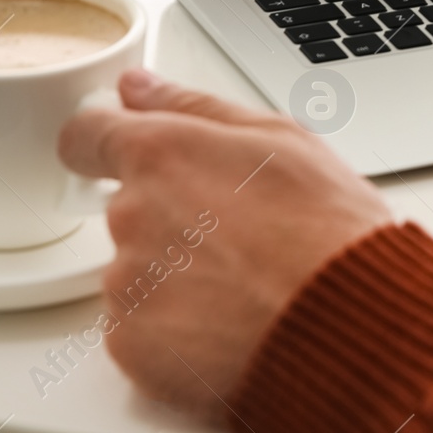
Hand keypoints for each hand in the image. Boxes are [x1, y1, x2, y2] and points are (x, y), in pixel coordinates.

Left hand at [58, 69, 391, 420]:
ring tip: (245, 284)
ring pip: (137, 272)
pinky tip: (230, 322)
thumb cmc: (327, 230)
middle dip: (173, 218)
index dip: (104, 144)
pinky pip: (141, 329)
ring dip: (177, 276)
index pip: (86, 136)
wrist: (346, 324)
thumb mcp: (281, 139)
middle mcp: (131, 216)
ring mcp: (127, 285)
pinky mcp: (132, 345)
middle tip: (239, 234)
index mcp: (161, 154)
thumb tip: (137, 86)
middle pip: (128, 209)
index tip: (124, 156)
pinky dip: (176, 329)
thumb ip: (193, 106)